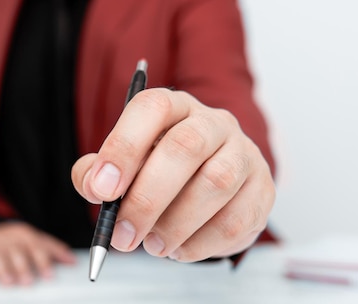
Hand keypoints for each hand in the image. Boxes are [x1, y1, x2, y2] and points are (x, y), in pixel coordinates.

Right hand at [0, 222, 75, 285]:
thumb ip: (55, 250)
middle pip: (17, 254)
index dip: (43, 262)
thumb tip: (73, 262)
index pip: (36, 248)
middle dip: (23, 267)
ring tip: (9, 282)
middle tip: (28, 281)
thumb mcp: (37, 239)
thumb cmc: (20, 240)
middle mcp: (10, 241)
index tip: (49, 275)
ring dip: (3, 270)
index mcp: (26, 237)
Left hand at [71, 88, 274, 260]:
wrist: (210, 189)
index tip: (103, 189)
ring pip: (216, 183)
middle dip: (148, 198)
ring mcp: (244, 153)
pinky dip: (201, 243)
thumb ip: (96, 173)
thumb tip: (95, 186)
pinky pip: (236, 219)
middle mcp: (213, 122)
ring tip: (152, 245)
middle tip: (123, 234)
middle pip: (187, 147)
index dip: (124, 147)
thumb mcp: (122, 167)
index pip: (152, 108)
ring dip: (176, 224)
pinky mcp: (262, 189)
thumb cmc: (158, 172)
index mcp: (174, 108)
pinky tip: (179, 249)